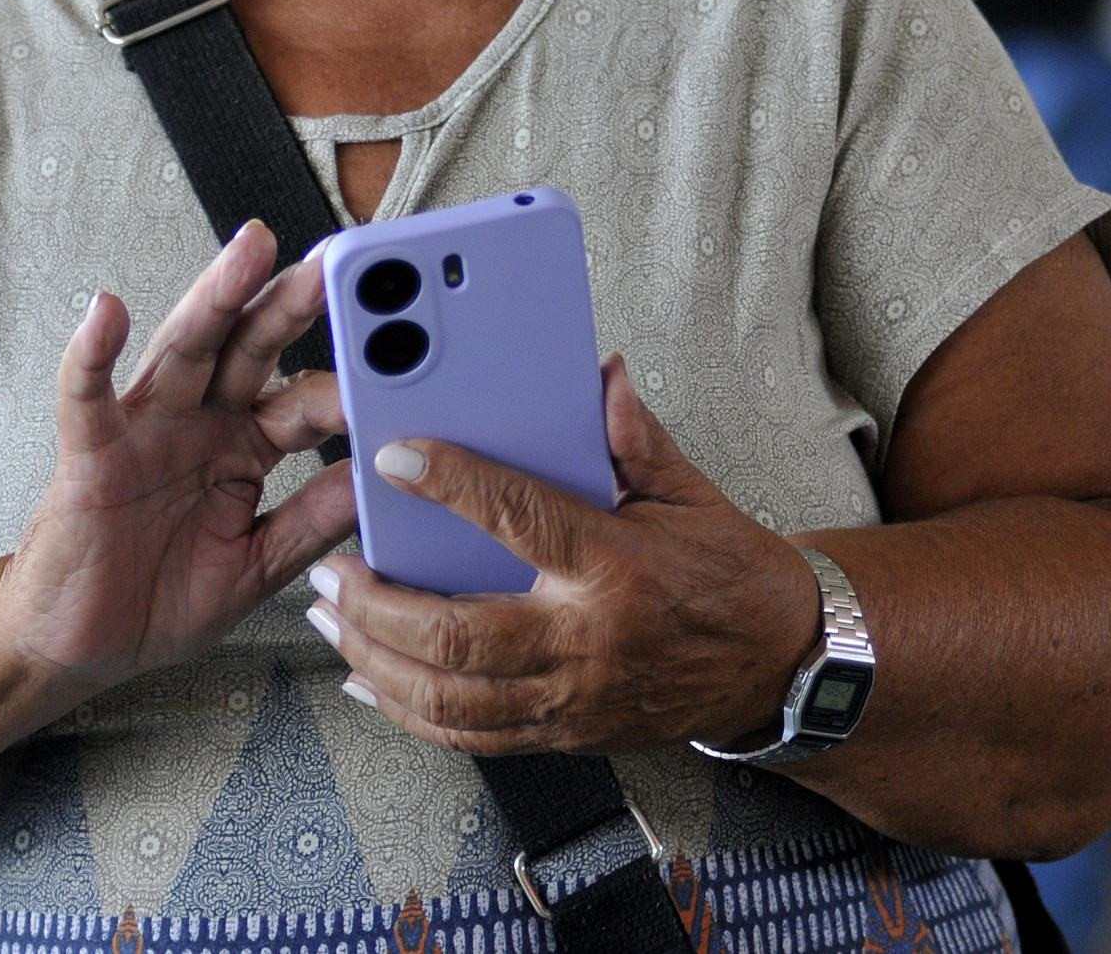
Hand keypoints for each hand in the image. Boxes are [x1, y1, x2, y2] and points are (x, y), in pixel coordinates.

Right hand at [0, 221, 358, 699]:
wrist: (80, 649)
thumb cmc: (160, 599)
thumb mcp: (255, 566)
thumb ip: (309, 521)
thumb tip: (375, 478)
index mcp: (243, 445)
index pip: (304, 397)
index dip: (348, 379)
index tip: (400, 356)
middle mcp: (198, 422)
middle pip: (252, 347)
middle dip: (292, 301)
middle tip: (335, 258)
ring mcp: (144, 431)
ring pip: (184, 350)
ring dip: (217, 295)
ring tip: (251, 249)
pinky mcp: (91, 455)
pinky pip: (87, 398)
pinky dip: (91, 353)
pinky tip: (106, 311)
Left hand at [304, 356, 819, 755]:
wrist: (779, 667)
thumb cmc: (731, 576)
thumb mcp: (689, 495)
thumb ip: (633, 438)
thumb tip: (599, 375)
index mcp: (615, 566)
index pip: (519, 517)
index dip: (451, 484)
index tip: (393, 457)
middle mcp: (586, 640)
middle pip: (457, 635)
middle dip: (378, 606)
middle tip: (332, 570)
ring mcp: (571, 700)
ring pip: (449, 697)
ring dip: (376, 660)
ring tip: (332, 619)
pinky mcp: (564, 735)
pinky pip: (468, 736)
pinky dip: (407, 712)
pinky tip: (368, 681)